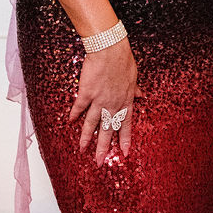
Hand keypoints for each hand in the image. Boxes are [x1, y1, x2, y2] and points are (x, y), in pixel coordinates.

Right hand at [69, 37, 137, 164]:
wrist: (110, 49)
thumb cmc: (123, 60)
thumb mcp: (134, 77)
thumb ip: (135, 90)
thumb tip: (142, 95)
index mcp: (125, 100)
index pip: (125, 125)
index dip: (124, 139)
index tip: (124, 153)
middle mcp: (112, 103)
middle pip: (107, 130)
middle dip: (103, 148)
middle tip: (99, 162)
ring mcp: (99, 99)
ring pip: (92, 123)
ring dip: (86, 137)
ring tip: (83, 149)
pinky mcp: (86, 92)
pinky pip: (79, 107)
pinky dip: (74, 114)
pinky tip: (69, 122)